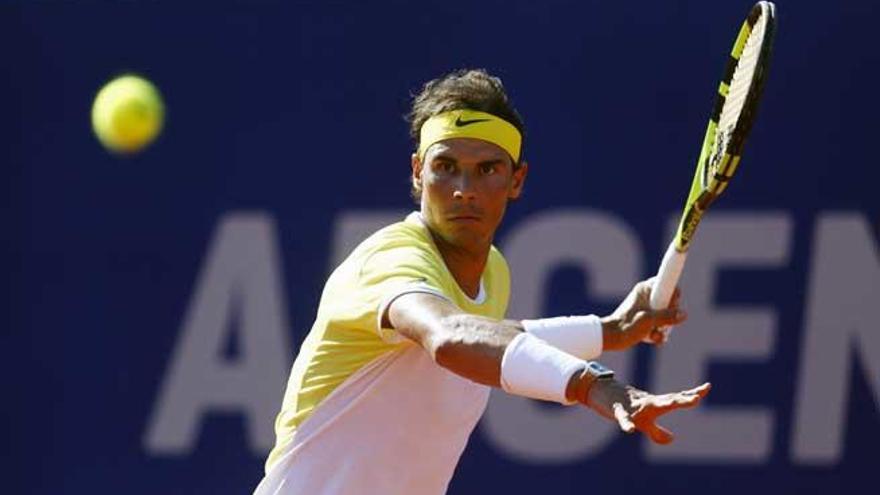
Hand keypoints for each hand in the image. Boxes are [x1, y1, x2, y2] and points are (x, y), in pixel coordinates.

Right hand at [585, 379, 710, 443]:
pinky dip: (626, 424)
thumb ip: (657, 431)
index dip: (692, 394)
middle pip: (668, 400)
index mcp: (655, 405)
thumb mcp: (643, 421)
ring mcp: (634, 406)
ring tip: (675, 403)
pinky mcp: (619, 410)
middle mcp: (648, 403)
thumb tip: (672, 439)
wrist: (600, 391)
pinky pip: (623, 418)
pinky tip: (628, 431)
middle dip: (682, 399)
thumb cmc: (625, 405)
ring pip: (650, 405)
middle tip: (696, 398)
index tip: (707, 387)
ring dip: (663, 404)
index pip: (677, 398)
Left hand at [601, 278, 685, 349]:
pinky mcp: (645, 318)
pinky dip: (658, 332)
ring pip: (665, 315)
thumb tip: (684, 314)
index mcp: (645, 289)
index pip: (667, 281)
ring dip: (663, 327)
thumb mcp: (649, 321)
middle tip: (662, 323)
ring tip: (654, 334)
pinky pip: (659, 323)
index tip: (671, 305)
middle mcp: (646, 296)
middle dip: (670, 315)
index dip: (674, 294)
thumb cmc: (626, 326)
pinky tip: (654, 339)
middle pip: (670, 301)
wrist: (610, 338)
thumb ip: (667, 316)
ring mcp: (646, 307)